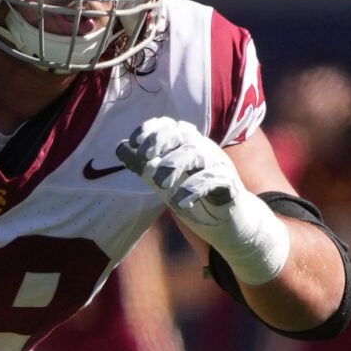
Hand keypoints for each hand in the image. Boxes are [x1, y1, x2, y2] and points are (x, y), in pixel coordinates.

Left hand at [114, 117, 290, 284]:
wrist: (228, 225)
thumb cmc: (194, 199)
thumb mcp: (164, 184)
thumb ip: (145, 167)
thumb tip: (121, 148)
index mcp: (188, 145)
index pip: (170, 125)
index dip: (152, 129)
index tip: (135, 142)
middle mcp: (204, 149)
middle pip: (183, 133)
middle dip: (161, 142)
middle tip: (145, 159)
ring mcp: (219, 165)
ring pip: (197, 153)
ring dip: (175, 165)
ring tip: (160, 186)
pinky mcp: (230, 185)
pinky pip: (213, 180)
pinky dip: (193, 189)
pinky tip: (180, 204)